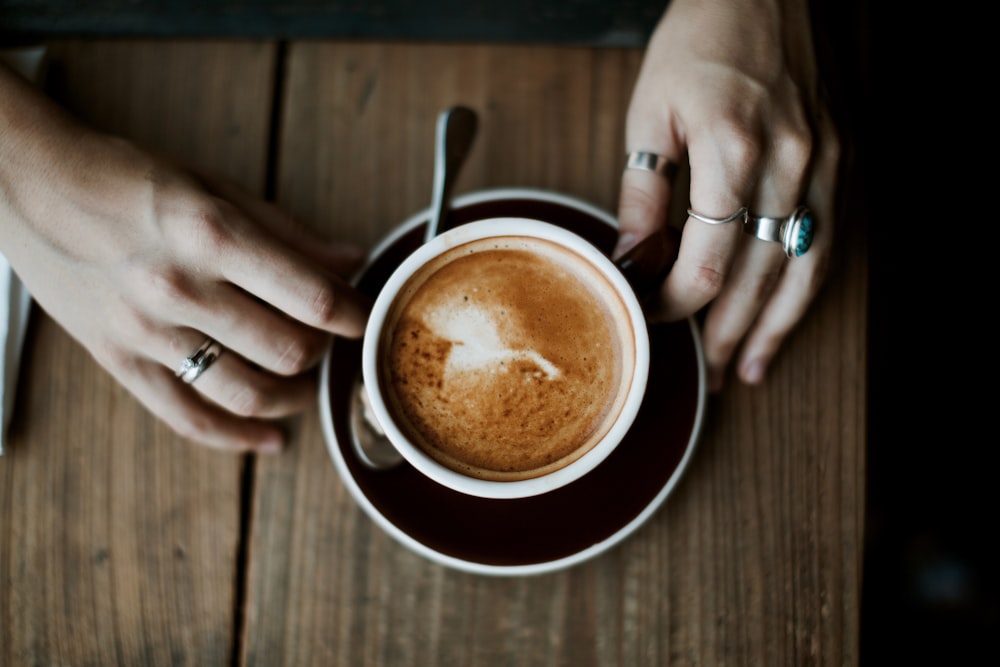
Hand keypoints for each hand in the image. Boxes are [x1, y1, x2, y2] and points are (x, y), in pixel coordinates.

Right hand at [0, 63, 370, 452]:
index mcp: (213, 235)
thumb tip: (351, 260)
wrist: (29, 185)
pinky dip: (236, 438)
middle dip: (323, 351)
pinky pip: (187, 418)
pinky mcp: (119, 360)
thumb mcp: (215, 187)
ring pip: (246, 393)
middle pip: (288, 351)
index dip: (355, 315)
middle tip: (328, 340)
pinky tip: (269, 441)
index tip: (368, 318)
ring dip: (292, 397)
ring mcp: (147, 331)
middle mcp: (181, 288)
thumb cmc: (126, 178)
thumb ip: (290, 232)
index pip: (311, 298)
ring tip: (302, 384)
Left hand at [615, 0, 839, 390]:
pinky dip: (807, 286)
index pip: (708, 261)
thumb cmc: (700, 42)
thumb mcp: (650, 114)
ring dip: (778, 327)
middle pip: (759, 277)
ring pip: (805, 269)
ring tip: (752, 368)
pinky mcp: (840, 159)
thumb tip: (631, 261)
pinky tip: (787, 315)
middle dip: (729, 332)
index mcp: (731, 151)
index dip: (678, 302)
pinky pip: (827, 239)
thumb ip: (643, 195)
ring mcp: (824, 162)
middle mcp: (789, 163)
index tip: (654, 315)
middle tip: (709, 375)